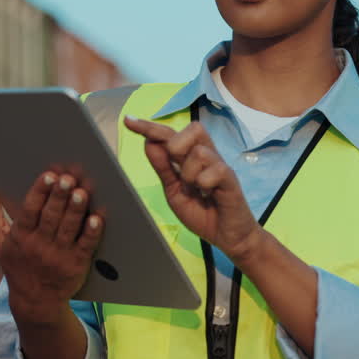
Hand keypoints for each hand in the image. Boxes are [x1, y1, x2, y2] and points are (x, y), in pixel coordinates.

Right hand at [0, 172, 103, 323]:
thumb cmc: (17, 263)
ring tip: (81, 192)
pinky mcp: (77, 265)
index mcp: (20, 236)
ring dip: (75, 210)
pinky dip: (92, 232)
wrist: (35, 301)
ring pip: (68, 229)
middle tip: (67, 178)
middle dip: (59, 197)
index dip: (39, 192)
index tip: (48, 175)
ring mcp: (59, 256)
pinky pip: (86, 246)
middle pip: (50, 217)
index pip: (29, 211)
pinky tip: (97, 218)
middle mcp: (39, 246)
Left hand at [123, 115, 262, 262]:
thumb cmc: (202, 212)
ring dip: (189, 174)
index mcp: (191, 157)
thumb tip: (148, 143)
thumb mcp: (174, 191)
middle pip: (193, 128)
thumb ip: (163, 168)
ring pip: (199, 152)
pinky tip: (208, 195)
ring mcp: (220, 165)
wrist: (227, 237)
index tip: (128, 121)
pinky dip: (204, 184)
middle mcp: (207, 155)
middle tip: (177, 170)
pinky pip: (215, 170)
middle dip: (176, 145)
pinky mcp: (231, 179)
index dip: (149, 127)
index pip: (170, 134)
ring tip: (195, 190)